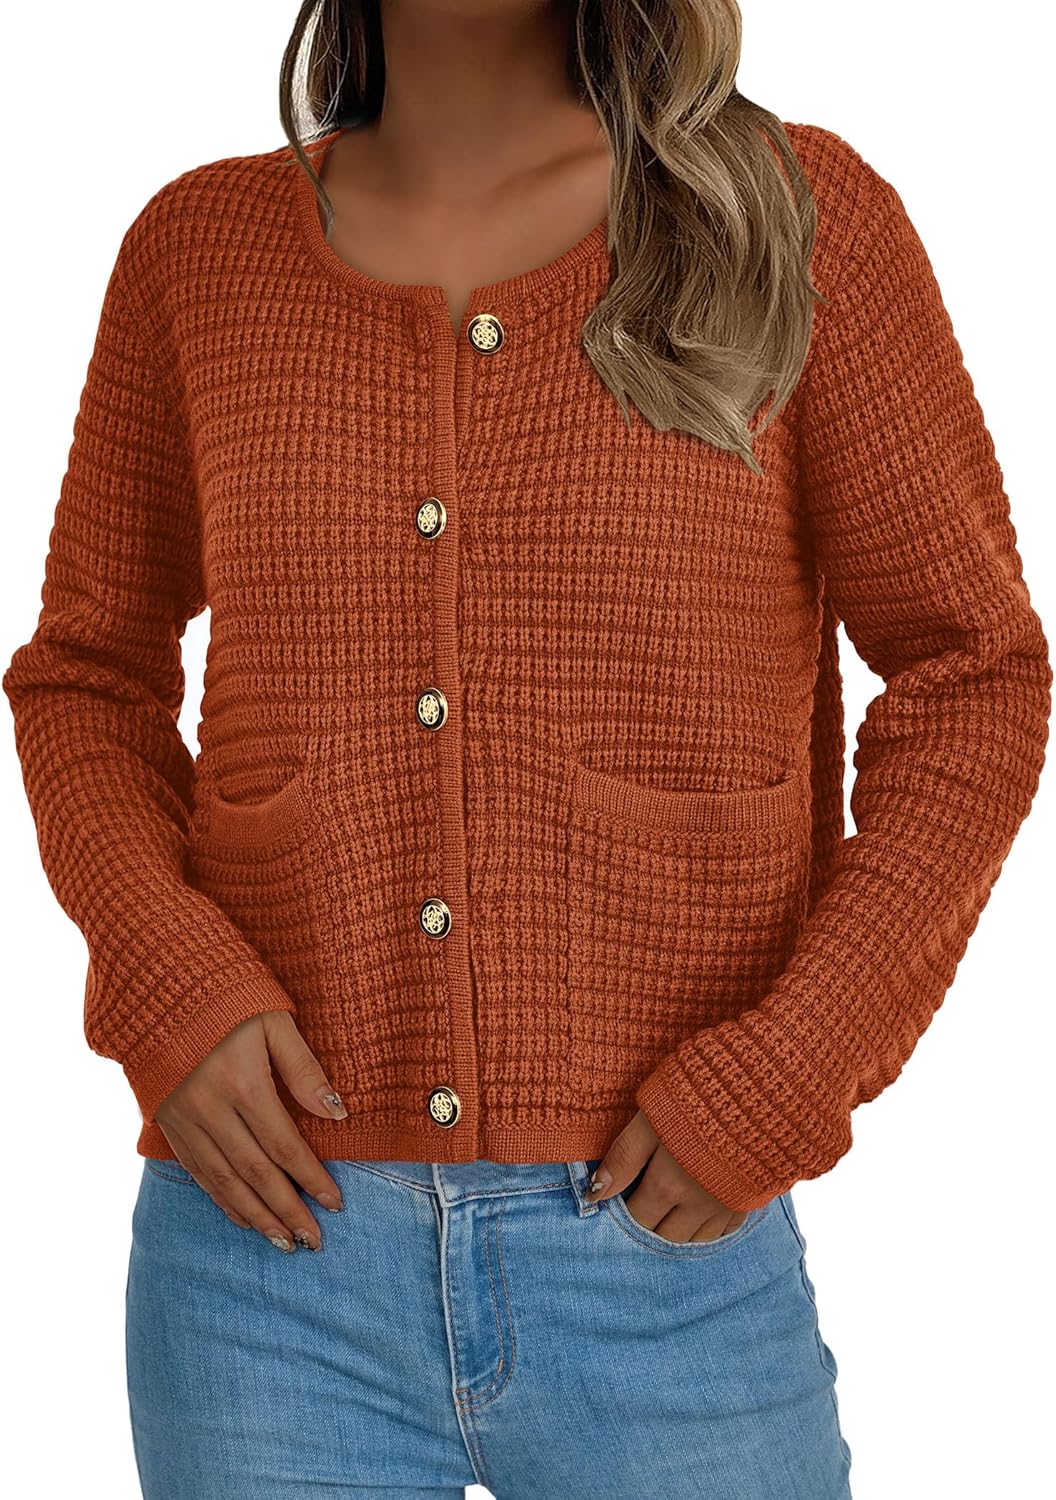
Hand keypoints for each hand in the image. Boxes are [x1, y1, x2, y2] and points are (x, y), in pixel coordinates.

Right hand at [153, 1010, 348, 1251]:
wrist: (161, 986)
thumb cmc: (228, 999)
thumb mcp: (274, 1022)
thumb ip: (304, 1069)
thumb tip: (337, 1114)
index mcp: (243, 1085)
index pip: (284, 1146)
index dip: (311, 1178)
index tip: (335, 1203)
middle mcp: (211, 1111)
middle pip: (256, 1174)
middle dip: (288, 1211)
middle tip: (314, 1241)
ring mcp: (185, 1121)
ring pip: (224, 1182)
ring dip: (256, 1217)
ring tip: (284, 1243)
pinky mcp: (168, 1124)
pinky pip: (198, 1172)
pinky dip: (222, 1200)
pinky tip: (243, 1218)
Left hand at [587, 1110, 747, 1242]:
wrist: (760, 1090)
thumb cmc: (698, 1097)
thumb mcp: (651, 1119)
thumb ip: (624, 1157)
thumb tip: (596, 1194)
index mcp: (668, 1185)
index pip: (636, 1218)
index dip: (623, 1211)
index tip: (619, 1198)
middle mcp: (697, 1205)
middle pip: (665, 1237)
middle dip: (649, 1226)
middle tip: (642, 1205)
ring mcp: (726, 1205)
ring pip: (695, 1240)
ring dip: (678, 1232)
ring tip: (668, 1212)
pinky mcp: (749, 1199)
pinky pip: (725, 1233)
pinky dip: (708, 1230)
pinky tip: (700, 1213)